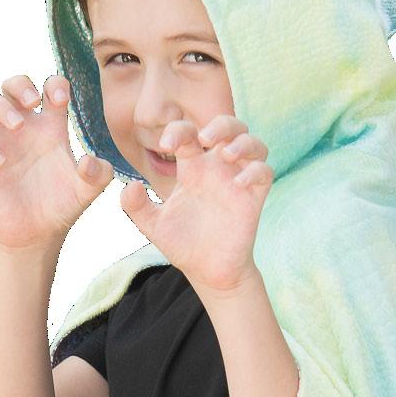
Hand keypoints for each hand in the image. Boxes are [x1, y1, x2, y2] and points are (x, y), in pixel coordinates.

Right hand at [0, 73, 114, 251]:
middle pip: (12, 84)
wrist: (38, 233)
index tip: (61, 99)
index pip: (50, 87)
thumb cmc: (63, 203)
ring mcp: (2, 141)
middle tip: (33, 101)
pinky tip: (1, 161)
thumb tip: (88, 160)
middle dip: (20, 84)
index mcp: (51, 126)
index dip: (54, 84)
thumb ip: (98, 174)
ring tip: (17, 126)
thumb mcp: (88, 190)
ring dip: (0, 107)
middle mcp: (25, 128)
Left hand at [119, 115, 273, 293]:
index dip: (178, 129)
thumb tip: (130, 186)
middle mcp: (218, 170)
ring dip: (242, 141)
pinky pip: (265, 172)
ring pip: (253, 144)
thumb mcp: (152, 226)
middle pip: (229, 127)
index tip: (165, 146)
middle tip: (204, 139)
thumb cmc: (183, 244)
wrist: (208, 271)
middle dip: (220, 124)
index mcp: (193, 169)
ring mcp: (238, 182)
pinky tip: (239, 183)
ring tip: (225, 154)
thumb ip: (136, 207)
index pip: (189, 133)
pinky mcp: (254, 198)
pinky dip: (255, 170)